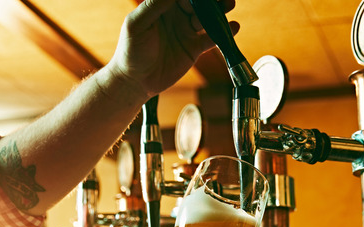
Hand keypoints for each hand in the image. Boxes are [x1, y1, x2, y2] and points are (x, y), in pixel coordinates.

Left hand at [108, 0, 238, 97]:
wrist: (135, 81)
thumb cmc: (130, 51)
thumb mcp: (137, 24)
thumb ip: (153, 6)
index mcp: (161, 6)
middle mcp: (175, 16)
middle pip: (197, 3)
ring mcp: (186, 32)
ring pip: (207, 18)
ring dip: (219, 11)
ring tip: (229, 4)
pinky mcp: (193, 48)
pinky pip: (211, 38)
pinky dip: (223, 33)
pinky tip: (233, 27)